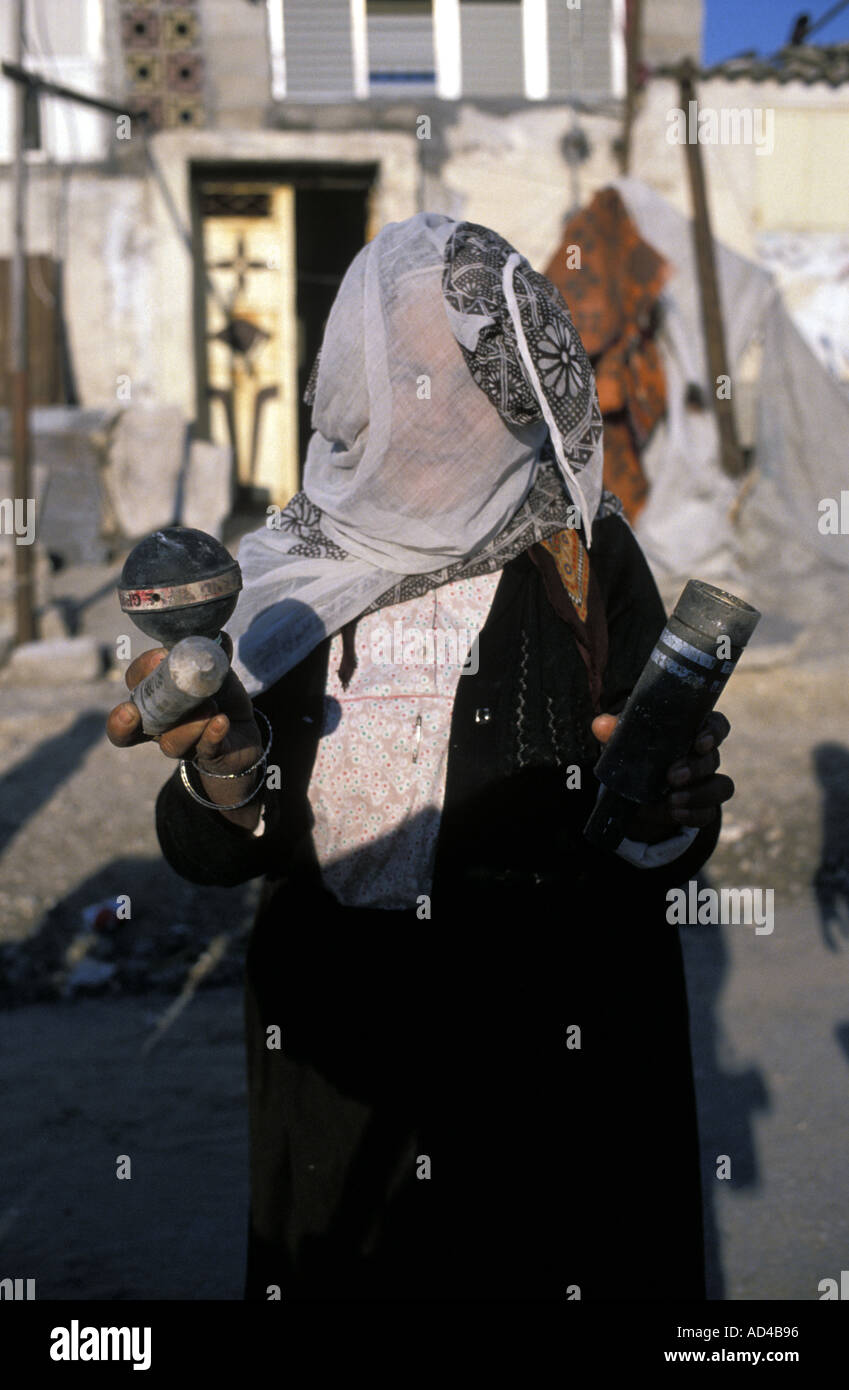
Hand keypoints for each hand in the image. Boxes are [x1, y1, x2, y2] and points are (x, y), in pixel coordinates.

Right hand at [106, 632, 264, 828]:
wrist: (243, 732)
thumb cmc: (219, 697)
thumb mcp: (216, 672)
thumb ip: (214, 655)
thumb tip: (221, 638)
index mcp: (155, 698)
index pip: (135, 684)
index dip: (140, 673)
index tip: (158, 658)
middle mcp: (160, 725)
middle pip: (125, 731)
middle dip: (122, 722)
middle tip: (131, 712)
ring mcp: (183, 743)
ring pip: (170, 744)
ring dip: (187, 726)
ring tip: (210, 709)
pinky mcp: (208, 755)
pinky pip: (205, 749)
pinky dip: (212, 735)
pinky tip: (221, 722)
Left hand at [591, 710, 734, 844]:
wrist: (634, 789)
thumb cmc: (637, 751)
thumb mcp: (625, 740)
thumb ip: (616, 730)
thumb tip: (601, 725)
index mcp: (692, 732)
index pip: (716, 725)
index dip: (714, 732)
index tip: (699, 741)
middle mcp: (705, 757)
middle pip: (713, 758)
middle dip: (696, 767)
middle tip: (672, 776)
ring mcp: (707, 783)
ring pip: (721, 787)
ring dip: (699, 794)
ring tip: (672, 801)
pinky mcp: (701, 809)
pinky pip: (708, 813)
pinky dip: (693, 815)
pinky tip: (675, 814)